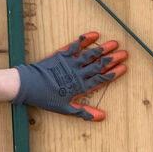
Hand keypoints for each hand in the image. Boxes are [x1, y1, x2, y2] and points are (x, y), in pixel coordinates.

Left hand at [13, 32, 127, 120]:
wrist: (27, 86)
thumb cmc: (46, 98)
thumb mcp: (66, 108)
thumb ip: (85, 112)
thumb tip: (102, 117)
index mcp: (80, 87)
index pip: (101, 79)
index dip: (113, 73)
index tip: (124, 67)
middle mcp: (77, 73)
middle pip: (98, 65)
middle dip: (112, 59)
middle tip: (125, 53)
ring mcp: (69, 63)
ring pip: (90, 54)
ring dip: (103, 48)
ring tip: (115, 42)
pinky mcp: (61, 54)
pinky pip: (75, 45)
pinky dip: (85, 40)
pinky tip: (94, 34)